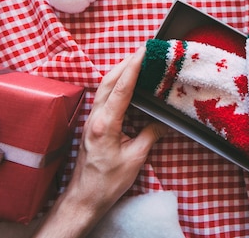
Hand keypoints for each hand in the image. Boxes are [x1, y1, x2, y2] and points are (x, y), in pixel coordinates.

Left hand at [33, 48, 166, 237]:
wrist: (85, 197)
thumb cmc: (108, 182)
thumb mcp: (135, 158)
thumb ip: (150, 135)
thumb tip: (163, 122)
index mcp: (105, 124)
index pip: (120, 89)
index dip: (133, 68)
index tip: (143, 52)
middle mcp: (95, 117)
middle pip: (108, 81)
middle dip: (125, 63)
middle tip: (143, 51)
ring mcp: (92, 120)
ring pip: (104, 87)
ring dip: (119, 71)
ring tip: (136, 61)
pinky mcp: (93, 125)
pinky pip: (104, 97)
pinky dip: (116, 85)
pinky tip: (125, 84)